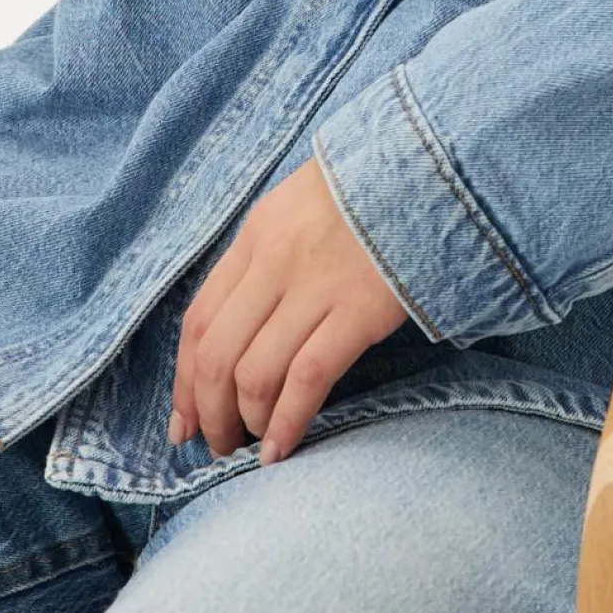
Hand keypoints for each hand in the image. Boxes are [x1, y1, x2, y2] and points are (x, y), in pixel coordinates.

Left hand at [168, 156, 408, 464]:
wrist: (429, 163)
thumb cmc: (365, 192)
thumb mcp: (297, 209)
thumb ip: (265, 259)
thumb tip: (238, 330)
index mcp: (255, 235)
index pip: (198, 320)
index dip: (184, 381)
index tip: (183, 421)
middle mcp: (274, 261)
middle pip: (217, 354)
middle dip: (209, 413)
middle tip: (218, 444)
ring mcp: (316, 285)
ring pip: (255, 373)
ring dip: (247, 423)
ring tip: (255, 448)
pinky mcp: (360, 308)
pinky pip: (307, 377)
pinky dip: (288, 422)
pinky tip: (283, 448)